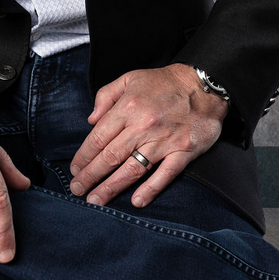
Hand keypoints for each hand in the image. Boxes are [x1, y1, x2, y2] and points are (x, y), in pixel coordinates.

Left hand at [68, 63, 227, 207]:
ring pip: (133, 169)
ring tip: (96, 200)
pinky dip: (151, 189)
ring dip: (112, 187)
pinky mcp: (184, 151)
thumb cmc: (164, 82)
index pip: (98, 137)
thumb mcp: (130, 78)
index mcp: (128, 107)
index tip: (74, 170)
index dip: (83, 156)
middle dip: (91, 176)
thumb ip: (106, 96)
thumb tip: (90, 120)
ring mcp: (164, 140)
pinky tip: (137, 201)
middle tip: (77, 190)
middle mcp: (144, 125)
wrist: (203, 84)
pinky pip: (165, 174)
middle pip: (111, 156)